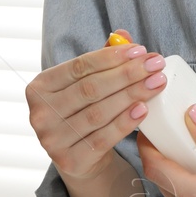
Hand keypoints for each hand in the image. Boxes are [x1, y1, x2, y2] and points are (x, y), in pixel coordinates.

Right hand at [25, 28, 165, 180]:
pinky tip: (144, 109)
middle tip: (155, 65)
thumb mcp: (85, 85)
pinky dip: (125, 122)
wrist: (79, 158)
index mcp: (39, 88)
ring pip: (99, 113)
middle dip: (127, 74)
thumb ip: (101, 61)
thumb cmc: (82, 112)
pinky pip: (104, 138)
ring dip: (132, 95)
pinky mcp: (70, 161)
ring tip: (156, 83)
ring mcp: (53, 140)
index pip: (78, 67)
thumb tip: (123, 35)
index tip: (140, 51)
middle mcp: (40, 114)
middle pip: (90, 89)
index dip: (111, 57)